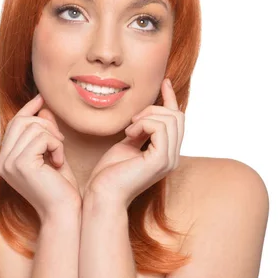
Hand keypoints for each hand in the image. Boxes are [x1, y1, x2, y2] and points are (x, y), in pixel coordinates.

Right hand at [0, 94, 81, 222]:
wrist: (64, 213)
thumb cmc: (60, 187)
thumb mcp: (52, 154)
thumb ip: (45, 132)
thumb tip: (43, 107)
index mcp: (5, 158)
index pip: (14, 124)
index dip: (28, 108)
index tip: (42, 97)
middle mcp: (2, 161)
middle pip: (21, 121)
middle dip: (45, 124)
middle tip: (59, 142)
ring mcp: (9, 163)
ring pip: (33, 127)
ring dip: (53, 138)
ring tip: (59, 155)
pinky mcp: (21, 164)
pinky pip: (41, 138)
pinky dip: (56, 146)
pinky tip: (59, 162)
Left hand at [83, 78, 184, 209]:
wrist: (101, 195)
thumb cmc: (109, 173)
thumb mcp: (127, 144)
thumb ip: (140, 131)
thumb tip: (144, 114)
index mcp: (166, 154)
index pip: (178, 121)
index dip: (171, 99)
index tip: (165, 82)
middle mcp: (172, 157)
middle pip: (177, 116)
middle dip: (154, 108)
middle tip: (132, 119)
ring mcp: (169, 160)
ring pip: (170, 119)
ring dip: (146, 116)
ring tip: (129, 129)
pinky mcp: (160, 161)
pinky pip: (160, 127)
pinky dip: (143, 123)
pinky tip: (129, 134)